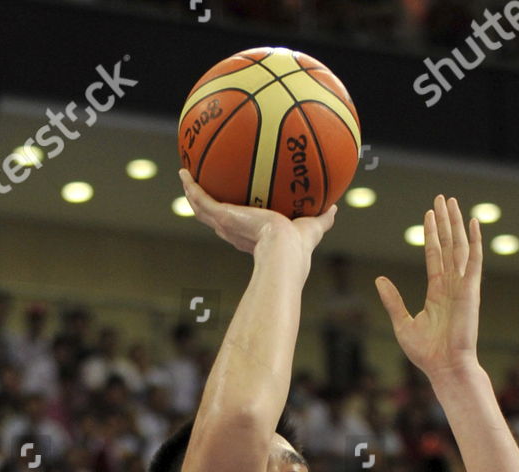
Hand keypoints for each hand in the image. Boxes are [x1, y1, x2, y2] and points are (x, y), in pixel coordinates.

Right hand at [178, 169, 336, 256]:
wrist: (285, 251)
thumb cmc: (299, 248)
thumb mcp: (313, 226)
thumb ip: (323, 218)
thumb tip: (335, 207)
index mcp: (252, 236)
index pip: (238, 226)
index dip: (231, 217)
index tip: (230, 208)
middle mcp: (236, 232)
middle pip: (214, 217)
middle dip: (206, 204)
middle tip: (200, 189)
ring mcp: (227, 225)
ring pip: (201, 209)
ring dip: (191, 193)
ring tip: (184, 177)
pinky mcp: (223, 217)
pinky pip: (201, 199)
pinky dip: (191, 186)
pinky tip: (184, 171)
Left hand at [376, 195, 481, 379]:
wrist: (446, 367)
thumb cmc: (427, 353)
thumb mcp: (402, 323)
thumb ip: (393, 300)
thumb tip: (379, 280)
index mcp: (437, 292)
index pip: (434, 255)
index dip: (431, 234)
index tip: (428, 215)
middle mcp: (452, 285)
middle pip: (448, 245)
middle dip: (443, 221)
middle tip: (440, 198)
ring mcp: (463, 286)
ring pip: (460, 246)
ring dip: (455, 223)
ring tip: (450, 201)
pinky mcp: (471, 290)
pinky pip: (475, 260)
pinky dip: (476, 240)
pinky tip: (474, 222)